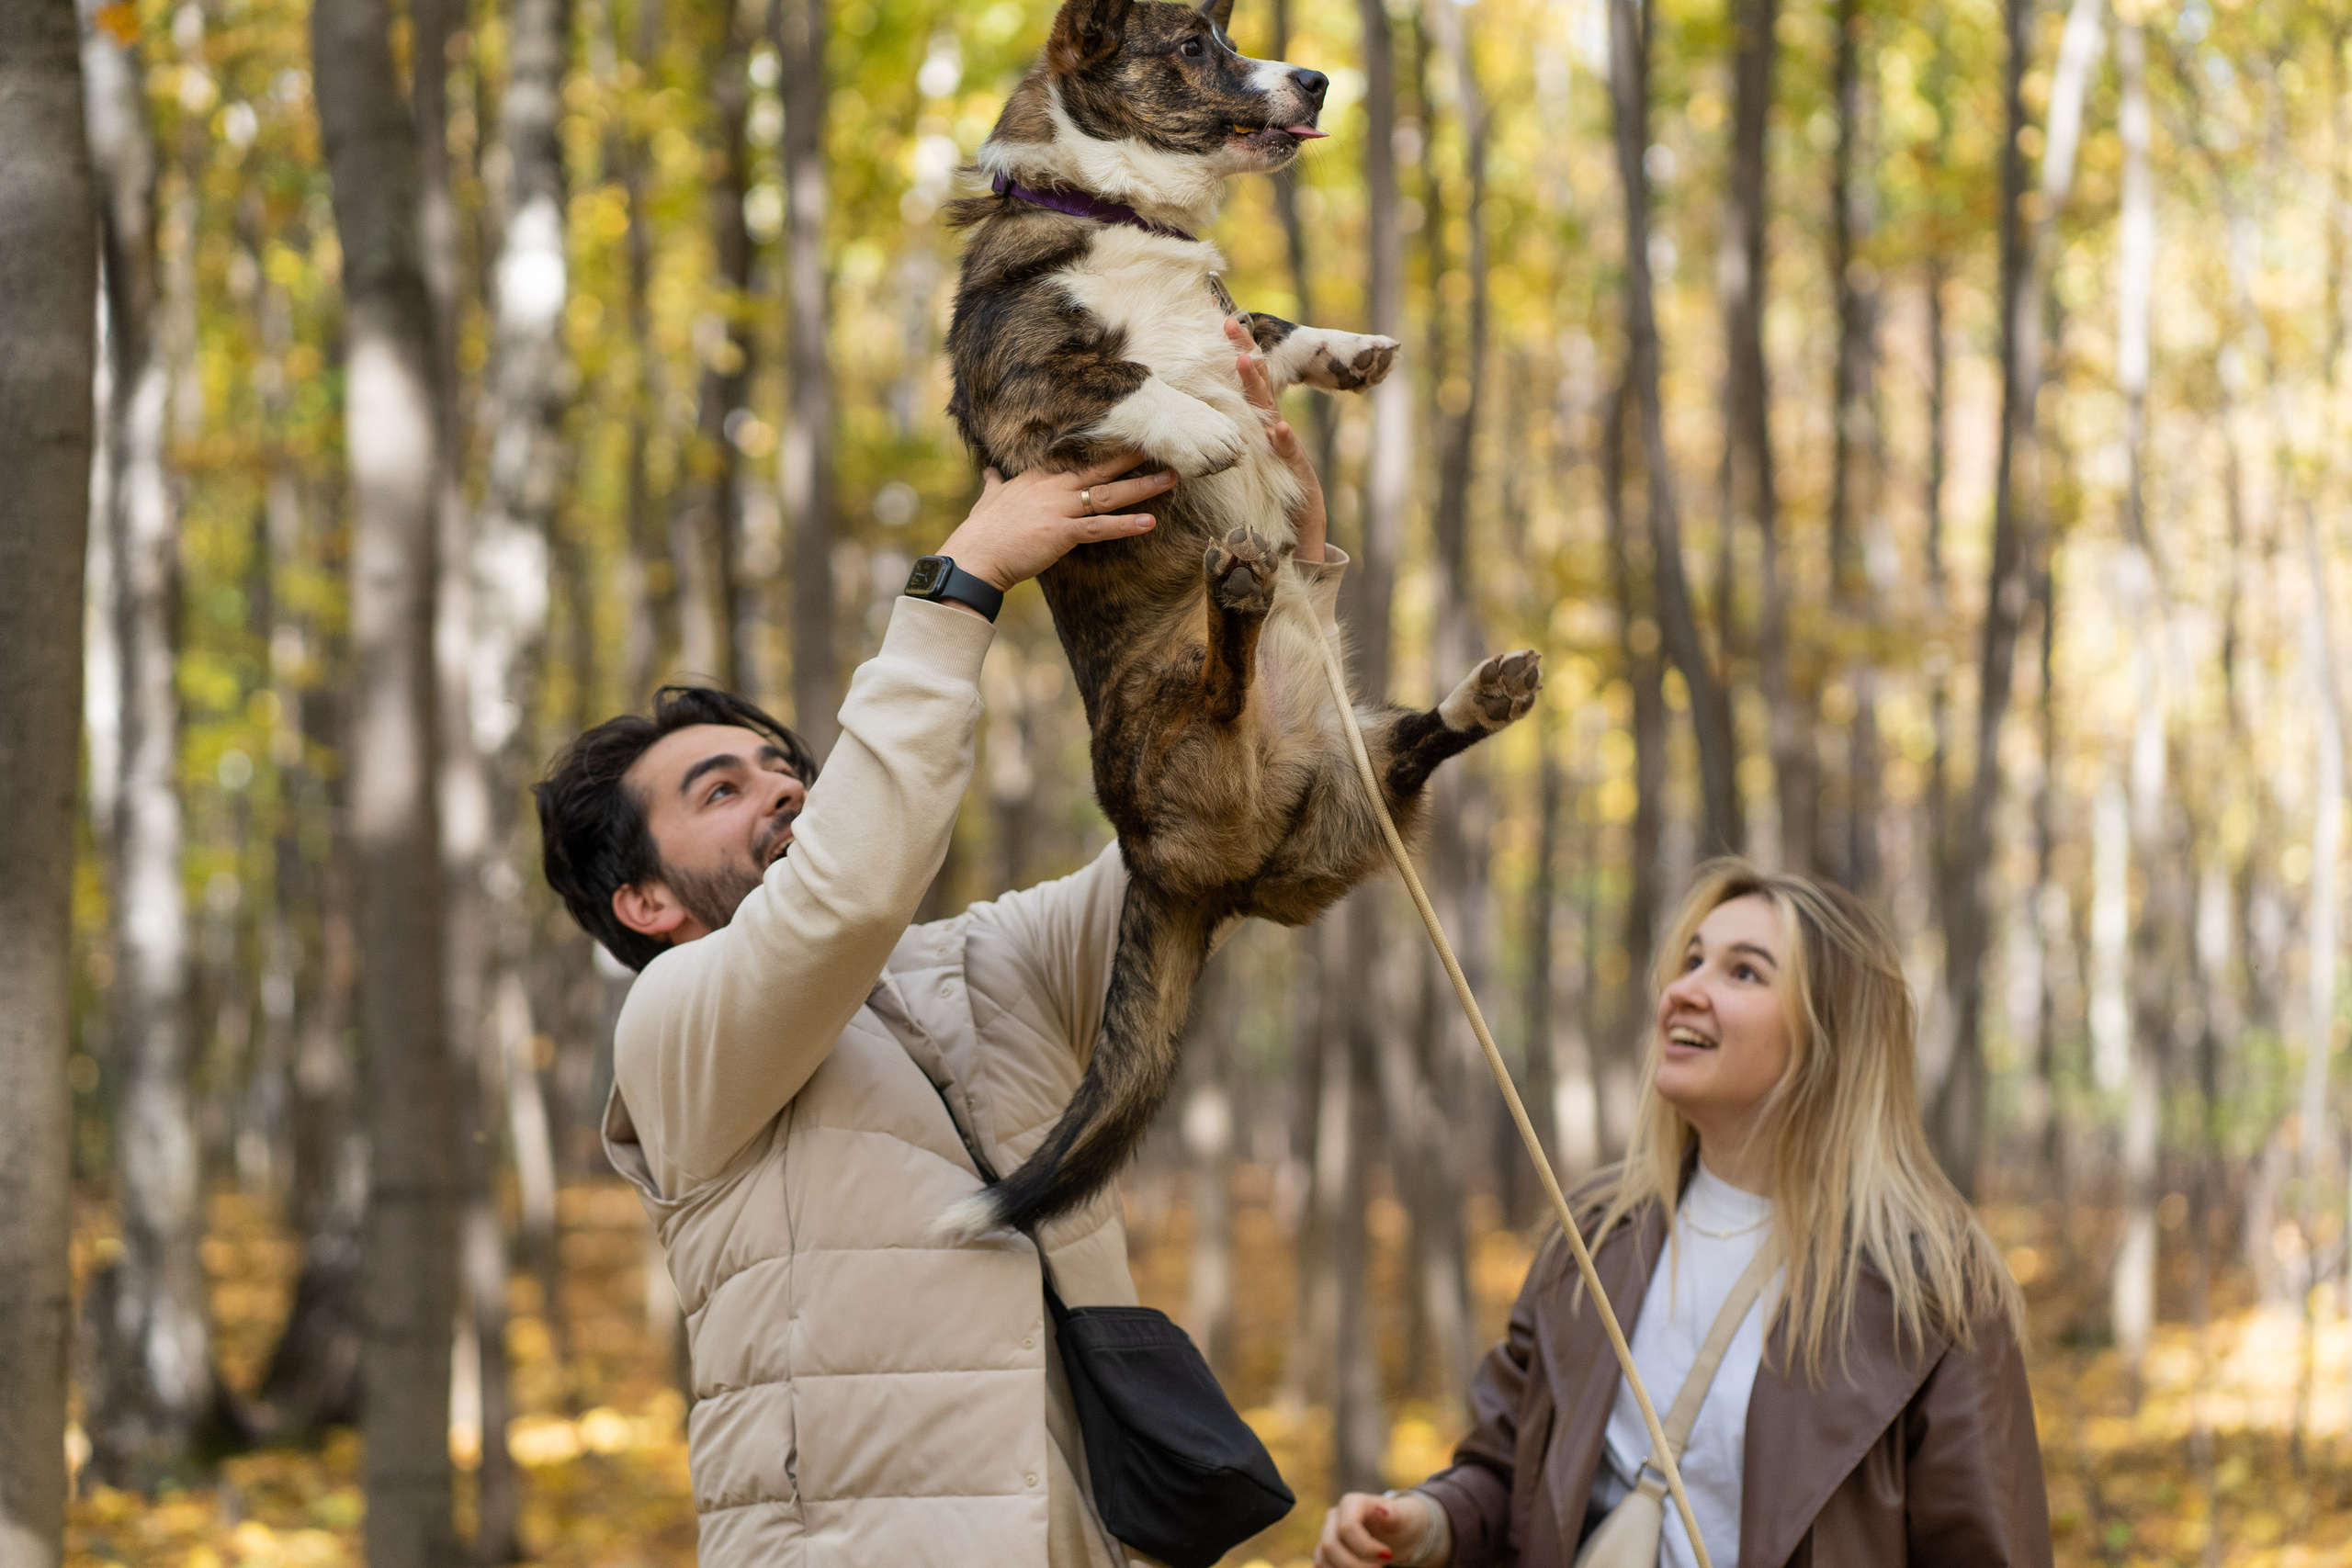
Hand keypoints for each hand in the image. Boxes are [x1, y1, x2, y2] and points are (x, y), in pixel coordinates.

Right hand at [932, 453, 1172, 598]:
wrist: (974, 556)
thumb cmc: (981, 531)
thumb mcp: (988, 499)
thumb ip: (994, 483)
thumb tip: (989, 472)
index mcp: (1038, 478)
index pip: (1079, 460)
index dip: (1106, 451)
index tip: (1131, 441)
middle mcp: (1053, 488)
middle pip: (1101, 469)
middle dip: (1133, 458)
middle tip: (1164, 447)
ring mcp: (1058, 509)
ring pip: (1108, 494)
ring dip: (1142, 486)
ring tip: (1171, 479)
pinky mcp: (1061, 533)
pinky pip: (1100, 528)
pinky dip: (1126, 525)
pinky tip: (1150, 522)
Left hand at [1226, 316, 1326, 562]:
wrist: (1300, 530)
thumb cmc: (1274, 495)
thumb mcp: (1251, 461)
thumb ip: (1238, 438)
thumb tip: (1214, 416)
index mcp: (1261, 424)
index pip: (1249, 383)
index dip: (1239, 352)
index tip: (1223, 323)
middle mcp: (1274, 429)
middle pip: (1260, 384)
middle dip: (1246, 352)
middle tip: (1230, 324)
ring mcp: (1286, 448)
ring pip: (1270, 411)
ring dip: (1259, 385)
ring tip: (1246, 361)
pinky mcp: (1297, 471)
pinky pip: (1288, 454)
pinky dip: (1283, 441)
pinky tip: (1277, 429)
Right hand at [1315, 1490, 1446, 1567]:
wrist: (1398, 1532)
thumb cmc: (1401, 1522)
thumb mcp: (1403, 1517)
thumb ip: (1394, 1514)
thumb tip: (1382, 1510)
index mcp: (1352, 1503)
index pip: (1347, 1527)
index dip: (1365, 1547)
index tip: (1387, 1556)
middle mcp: (1334, 1516)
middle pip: (1330, 1545)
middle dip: (1354, 1565)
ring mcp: (1327, 1533)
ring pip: (1322, 1558)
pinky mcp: (1326, 1550)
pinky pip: (1321, 1565)